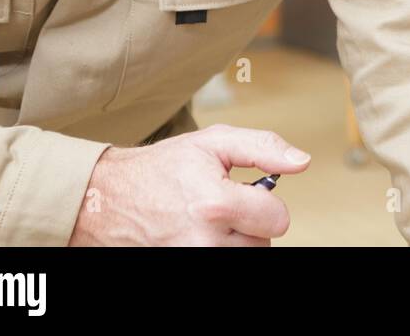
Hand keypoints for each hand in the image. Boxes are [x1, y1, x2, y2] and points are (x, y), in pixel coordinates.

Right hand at [69, 124, 311, 245]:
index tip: (247, 192)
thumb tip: (301, 162)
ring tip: (211, 220)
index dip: (267, 203)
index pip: (279, 220)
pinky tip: (201, 234)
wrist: (108, 200)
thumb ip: (263, 148)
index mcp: (216, 204)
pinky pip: (223, 261)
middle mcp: (205, 241)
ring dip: (237, 240)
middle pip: (264, 243)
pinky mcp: (183, 267)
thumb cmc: (162, 169)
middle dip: (252, 223)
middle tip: (223, 205)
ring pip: (246, 255)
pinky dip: (220, 249)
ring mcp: (192, 259)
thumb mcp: (213, 142)